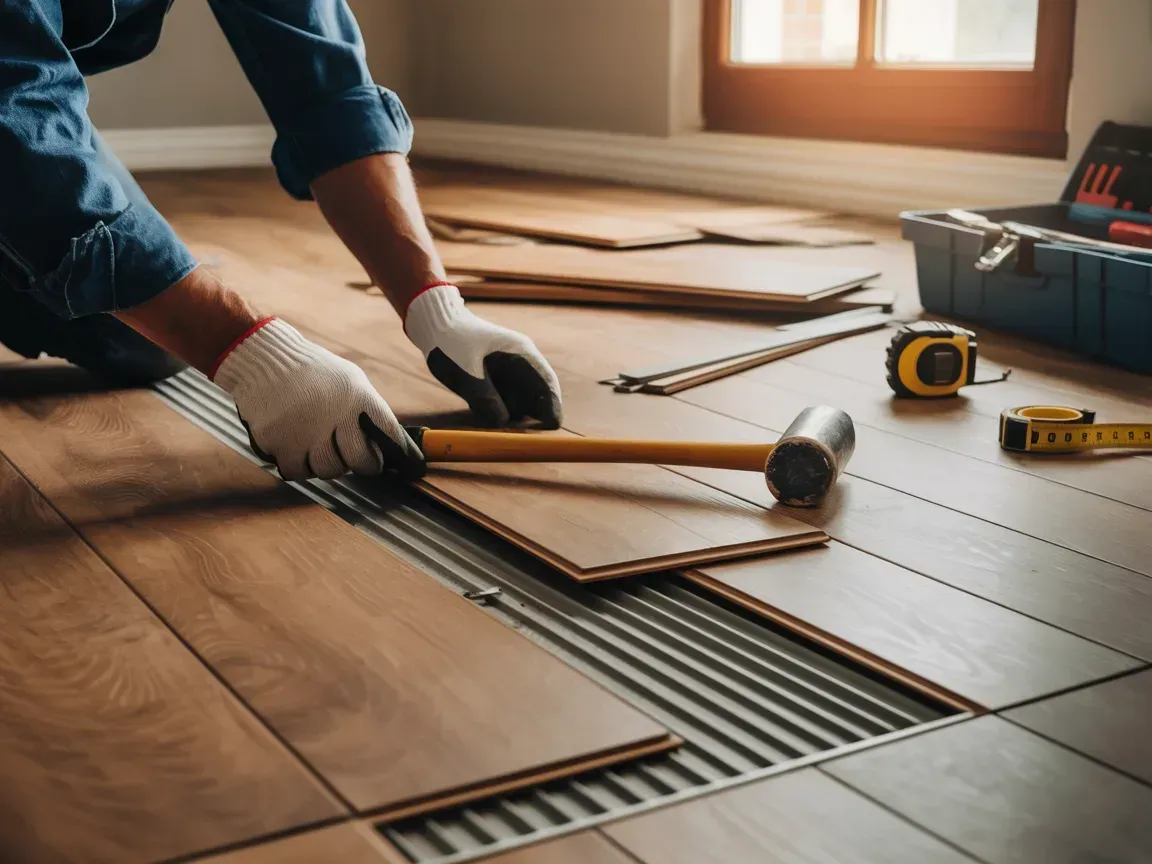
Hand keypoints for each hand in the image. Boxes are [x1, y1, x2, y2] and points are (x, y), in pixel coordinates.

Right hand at [212, 318, 424, 481]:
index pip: (390, 437)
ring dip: (325, 462)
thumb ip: (369, 410)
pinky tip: (294, 443)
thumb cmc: (313, 373)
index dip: (398, 455)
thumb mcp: (350, 380)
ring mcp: (305, 432)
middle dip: (361, 464)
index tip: (402, 465)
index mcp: (358, 397)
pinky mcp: (278, 443)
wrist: (264, 359)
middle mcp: (335, 416)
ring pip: (328, 470)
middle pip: (360, 462)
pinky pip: (297, 470)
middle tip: (353, 457)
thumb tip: (390, 445)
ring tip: (316, 441)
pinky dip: (297, 463)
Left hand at [404, 283, 562, 427]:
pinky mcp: (494, 381)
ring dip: (513, 416)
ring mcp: (507, 373)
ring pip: (519, 401)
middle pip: (536, 395)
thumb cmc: (451, 342)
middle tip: (522, 437)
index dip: (552, 405)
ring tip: (500, 429)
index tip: (551, 427)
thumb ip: (484, 397)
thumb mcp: (465, 371)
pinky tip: (485, 417)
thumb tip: (501, 422)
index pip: (546, 382)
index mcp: (520, 353)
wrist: (433, 325)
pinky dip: (499, 412)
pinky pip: (503, 402)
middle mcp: (519, 364)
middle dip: (532, 416)